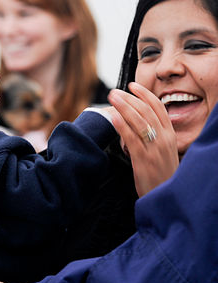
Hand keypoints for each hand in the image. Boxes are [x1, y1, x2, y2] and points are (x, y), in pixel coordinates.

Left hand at [108, 82, 178, 196]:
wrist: (165, 197)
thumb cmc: (162, 176)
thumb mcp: (165, 153)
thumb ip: (157, 137)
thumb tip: (139, 122)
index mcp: (170, 136)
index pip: (158, 108)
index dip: (145, 94)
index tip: (132, 86)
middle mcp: (164, 139)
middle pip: (146, 111)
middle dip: (129, 98)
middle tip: (115, 91)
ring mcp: (154, 149)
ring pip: (138, 121)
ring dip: (123, 106)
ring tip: (112, 98)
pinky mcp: (143, 160)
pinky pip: (131, 139)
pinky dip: (122, 126)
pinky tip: (113, 117)